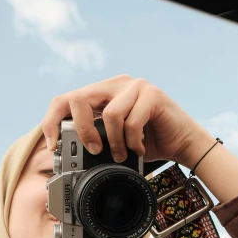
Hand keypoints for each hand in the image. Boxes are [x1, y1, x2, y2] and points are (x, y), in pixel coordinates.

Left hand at [41, 75, 212, 166]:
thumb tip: (68, 150)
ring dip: (115, 142)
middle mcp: (117, 84)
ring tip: (123, 154)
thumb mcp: (115, 141)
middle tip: (94, 150)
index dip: (53, 120)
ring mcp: (136, 86)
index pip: (67, 99)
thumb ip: (96, 137)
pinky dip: (133, 141)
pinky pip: (131, 120)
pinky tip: (140, 149)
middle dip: (83, 130)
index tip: (54, 144)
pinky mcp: (153, 94)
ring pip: (109, 113)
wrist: (184, 144)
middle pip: (80, 99)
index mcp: (104, 93)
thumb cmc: (151, 142)